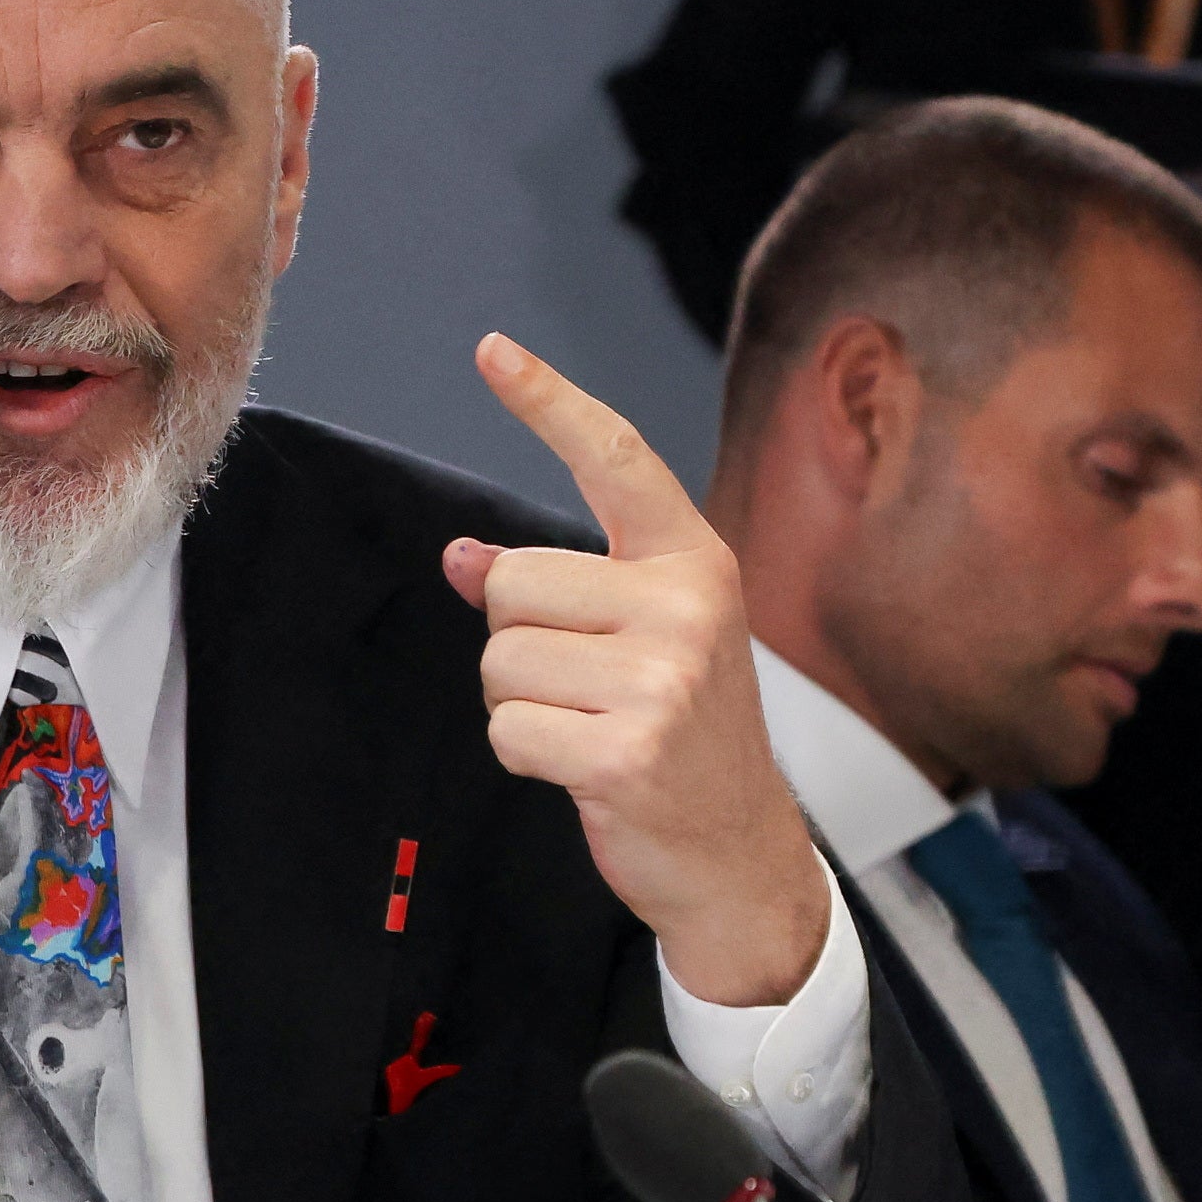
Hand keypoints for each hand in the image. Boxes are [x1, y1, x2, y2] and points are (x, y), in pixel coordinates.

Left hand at [452, 336, 833, 1007]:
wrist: (738, 852)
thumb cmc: (681, 736)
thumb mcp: (639, 642)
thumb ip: (560, 592)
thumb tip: (462, 557)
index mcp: (694, 563)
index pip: (615, 459)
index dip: (548, 401)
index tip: (492, 349)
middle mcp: (687, 606)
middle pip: (510, 584)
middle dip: (519, 644)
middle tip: (587, 689)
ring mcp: (662, 679)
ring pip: (500, 660)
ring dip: (522, 706)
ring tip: (591, 728)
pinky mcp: (627, 750)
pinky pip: (507, 730)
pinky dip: (527, 756)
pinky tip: (586, 770)